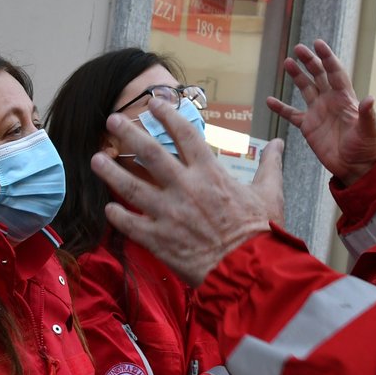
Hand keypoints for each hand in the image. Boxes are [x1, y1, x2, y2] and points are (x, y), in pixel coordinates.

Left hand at [92, 98, 284, 285]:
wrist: (249, 271)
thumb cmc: (261, 232)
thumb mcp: (270, 194)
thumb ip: (270, 165)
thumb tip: (279, 143)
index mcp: (210, 174)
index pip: (184, 134)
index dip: (167, 115)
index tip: (154, 103)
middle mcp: (185, 188)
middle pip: (149, 153)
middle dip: (128, 133)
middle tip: (112, 120)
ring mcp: (169, 214)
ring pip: (131, 187)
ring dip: (111, 171)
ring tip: (96, 158)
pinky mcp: (159, 240)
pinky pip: (131, 224)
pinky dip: (118, 215)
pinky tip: (109, 208)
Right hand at [266, 40, 375, 185]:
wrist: (356, 167)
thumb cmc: (366, 147)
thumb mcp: (368, 130)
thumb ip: (367, 114)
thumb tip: (369, 98)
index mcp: (345, 98)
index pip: (335, 72)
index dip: (327, 58)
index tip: (318, 44)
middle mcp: (331, 101)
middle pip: (318, 75)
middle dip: (309, 61)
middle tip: (299, 48)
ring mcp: (318, 112)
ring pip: (305, 88)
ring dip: (297, 76)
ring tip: (287, 63)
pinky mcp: (308, 126)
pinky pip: (291, 114)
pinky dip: (281, 108)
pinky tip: (269, 100)